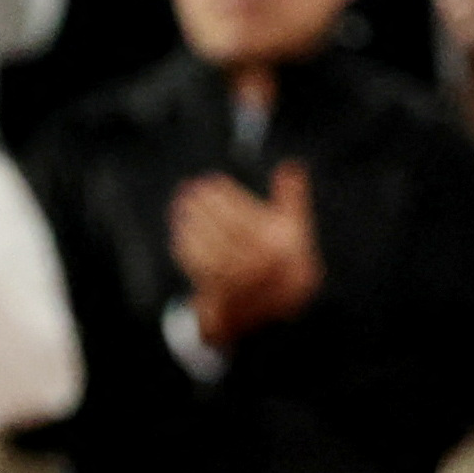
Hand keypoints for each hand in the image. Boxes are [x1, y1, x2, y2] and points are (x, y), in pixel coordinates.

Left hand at [169, 162, 322, 346]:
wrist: (279, 308)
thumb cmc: (284, 257)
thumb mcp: (294, 228)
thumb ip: (291, 196)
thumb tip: (292, 164)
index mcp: (279, 248)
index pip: (244, 216)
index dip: (224, 196)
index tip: (209, 181)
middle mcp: (260, 268)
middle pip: (223, 229)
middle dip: (203, 206)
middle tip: (188, 189)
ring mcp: (238, 284)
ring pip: (207, 247)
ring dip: (190, 223)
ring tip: (180, 205)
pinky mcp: (219, 295)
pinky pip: (198, 267)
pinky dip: (186, 245)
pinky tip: (180, 230)